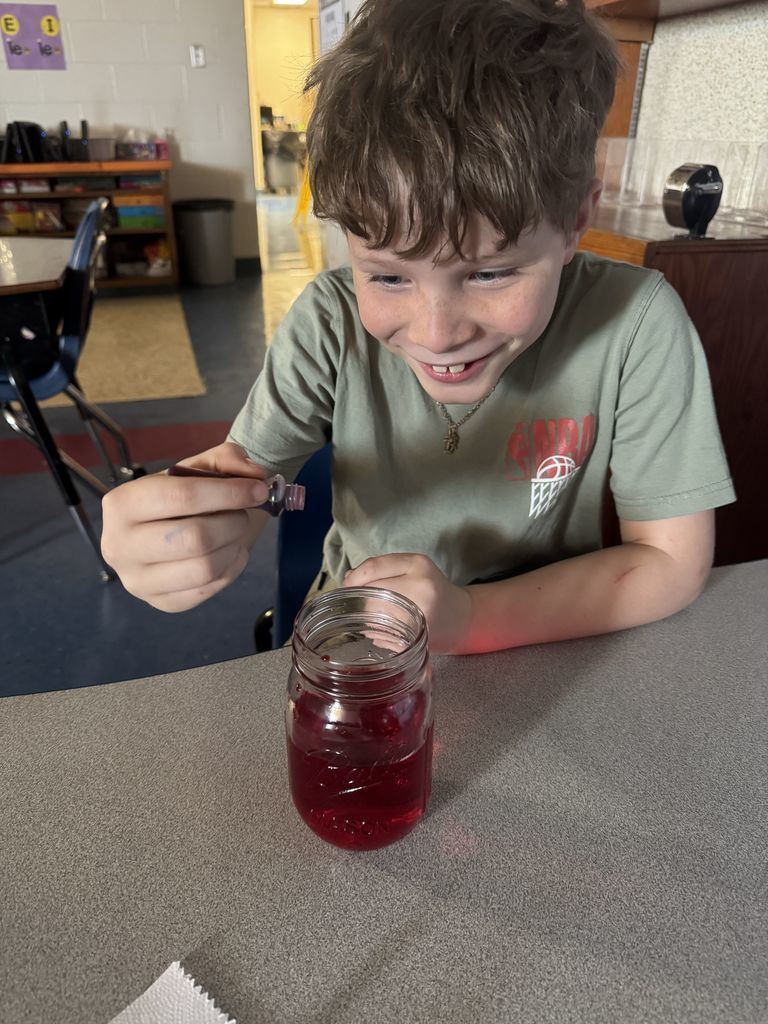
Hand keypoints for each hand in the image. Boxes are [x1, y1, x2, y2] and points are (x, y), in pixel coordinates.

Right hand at [101, 442, 269, 611]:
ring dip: (234, 547)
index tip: (258, 490)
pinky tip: (232, 553)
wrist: (173, 528)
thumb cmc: (185, 496)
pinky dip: (231, 570)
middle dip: (232, 523)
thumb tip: (254, 475)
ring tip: (236, 534)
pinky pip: (206, 591)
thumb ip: (228, 459)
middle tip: (243, 514)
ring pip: (203, 569)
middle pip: (194, 538)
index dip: (228, 493)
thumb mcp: (201, 467)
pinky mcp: (159, 602)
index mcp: (122, 503)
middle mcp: (120, 545)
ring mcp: (137, 580)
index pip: (181, 497)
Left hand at [343, 553, 472, 653]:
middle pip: (372, 592)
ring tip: (377, 619)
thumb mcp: (412, 570)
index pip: (372, 567)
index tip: (347, 586)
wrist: (462, 617)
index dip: (354, 578)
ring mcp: (422, 611)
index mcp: (417, 563)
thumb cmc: (431, 591)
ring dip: (368, 618)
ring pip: (375, 614)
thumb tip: (348, 579)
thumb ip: (382, 569)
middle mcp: (421, 584)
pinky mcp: (420, 634)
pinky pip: (384, 634)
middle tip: (365, 606)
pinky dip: (377, 634)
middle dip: (362, 600)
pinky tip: (385, 632)